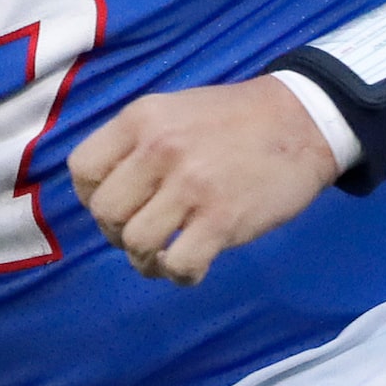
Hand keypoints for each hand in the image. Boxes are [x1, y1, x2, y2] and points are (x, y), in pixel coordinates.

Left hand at [71, 77, 338, 285]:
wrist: (303, 121)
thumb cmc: (235, 119)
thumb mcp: (175, 110)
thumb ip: (136, 143)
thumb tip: (104, 194)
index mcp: (142, 119)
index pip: (82, 170)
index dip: (92, 197)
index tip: (120, 203)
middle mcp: (159, 150)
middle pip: (105, 213)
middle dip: (118, 232)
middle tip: (146, 231)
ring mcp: (190, 186)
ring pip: (136, 244)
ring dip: (146, 259)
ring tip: (167, 252)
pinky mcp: (221, 220)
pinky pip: (178, 266)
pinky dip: (179, 275)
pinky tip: (193, 264)